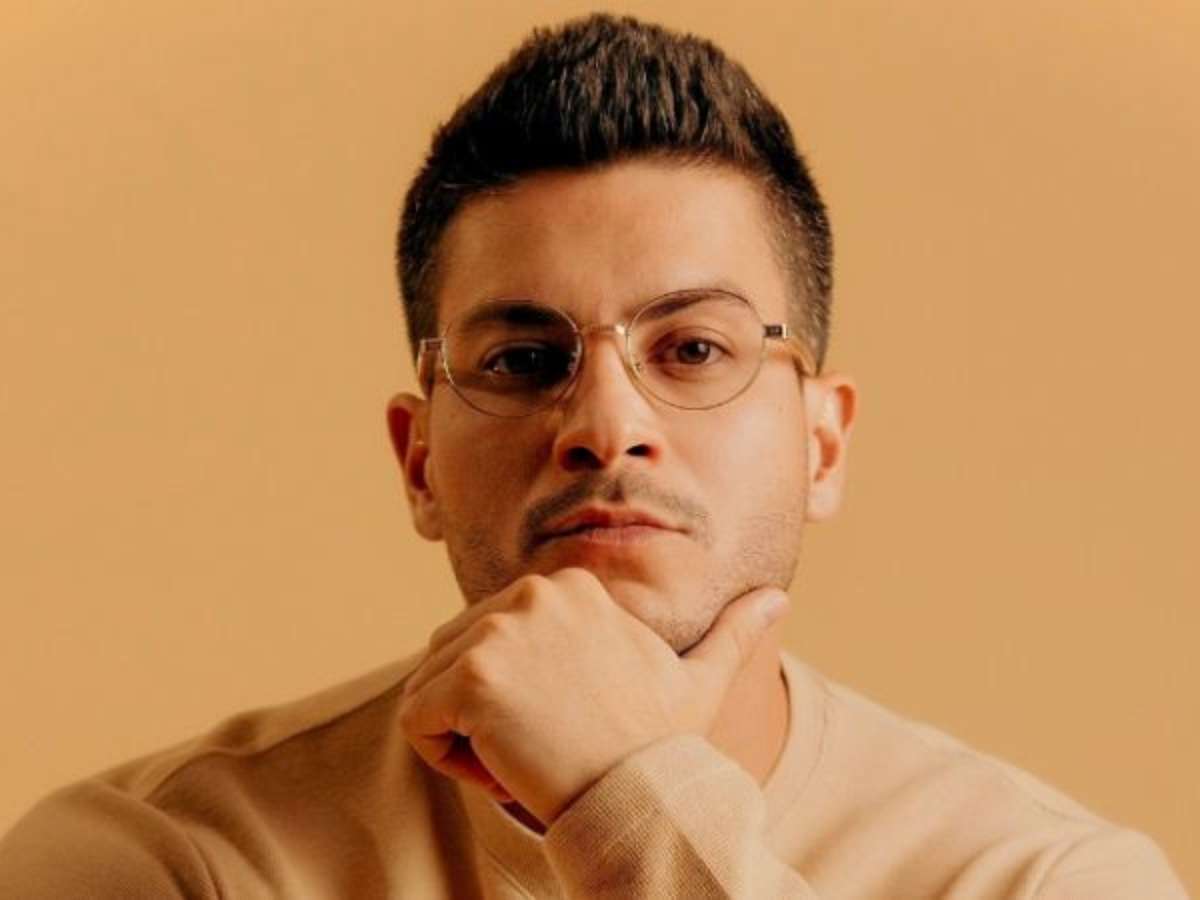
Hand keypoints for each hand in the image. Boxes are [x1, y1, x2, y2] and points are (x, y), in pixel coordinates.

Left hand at [398, 568, 788, 825]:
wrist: (642, 796)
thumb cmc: (664, 746)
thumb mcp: (701, 682)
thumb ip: (731, 633)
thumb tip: (777, 598)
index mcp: (570, 587)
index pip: (494, 637)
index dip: (519, 695)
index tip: (565, 726)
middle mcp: (530, 594)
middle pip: (456, 657)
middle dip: (482, 713)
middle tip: (541, 748)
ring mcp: (498, 632)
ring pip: (432, 689)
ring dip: (463, 737)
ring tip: (523, 757)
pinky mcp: (471, 678)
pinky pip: (415, 720)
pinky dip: (442, 758)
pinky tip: (500, 769)